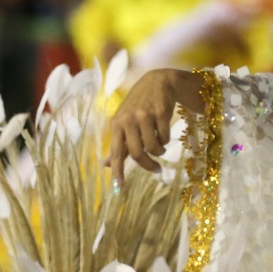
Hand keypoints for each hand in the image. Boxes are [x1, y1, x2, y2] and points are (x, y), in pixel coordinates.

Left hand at [107, 68, 203, 188]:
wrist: (157, 82)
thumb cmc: (138, 106)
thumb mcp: (124, 122)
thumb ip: (117, 144)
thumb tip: (106, 165)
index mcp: (116, 124)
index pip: (116, 152)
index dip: (118, 171)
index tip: (118, 189)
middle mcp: (128, 120)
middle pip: (137, 153)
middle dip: (147, 165)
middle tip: (155, 169)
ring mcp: (145, 115)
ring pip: (153, 147)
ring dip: (159, 151)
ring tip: (160, 147)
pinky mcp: (160, 112)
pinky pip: (165, 137)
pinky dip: (166, 140)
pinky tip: (164, 133)